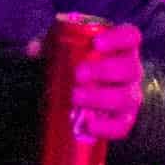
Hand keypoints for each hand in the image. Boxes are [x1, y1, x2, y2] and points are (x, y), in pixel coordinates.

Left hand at [61, 18, 147, 148]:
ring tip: (75, 97)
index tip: (96, 43)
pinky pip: (122, 126)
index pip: (131, 36)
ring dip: (100, 98)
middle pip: (129, 68)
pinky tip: (88, 125)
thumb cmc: (80, 65)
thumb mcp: (65, 50)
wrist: (90, 94)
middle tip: (78, 74)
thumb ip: (50, 46)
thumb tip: (32, 49)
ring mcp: (130, 96)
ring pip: (125, 97)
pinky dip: (107, 127)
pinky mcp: (125, 119)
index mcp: (121, 48)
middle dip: (104, 71)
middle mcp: (131, 71)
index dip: (119, 38)